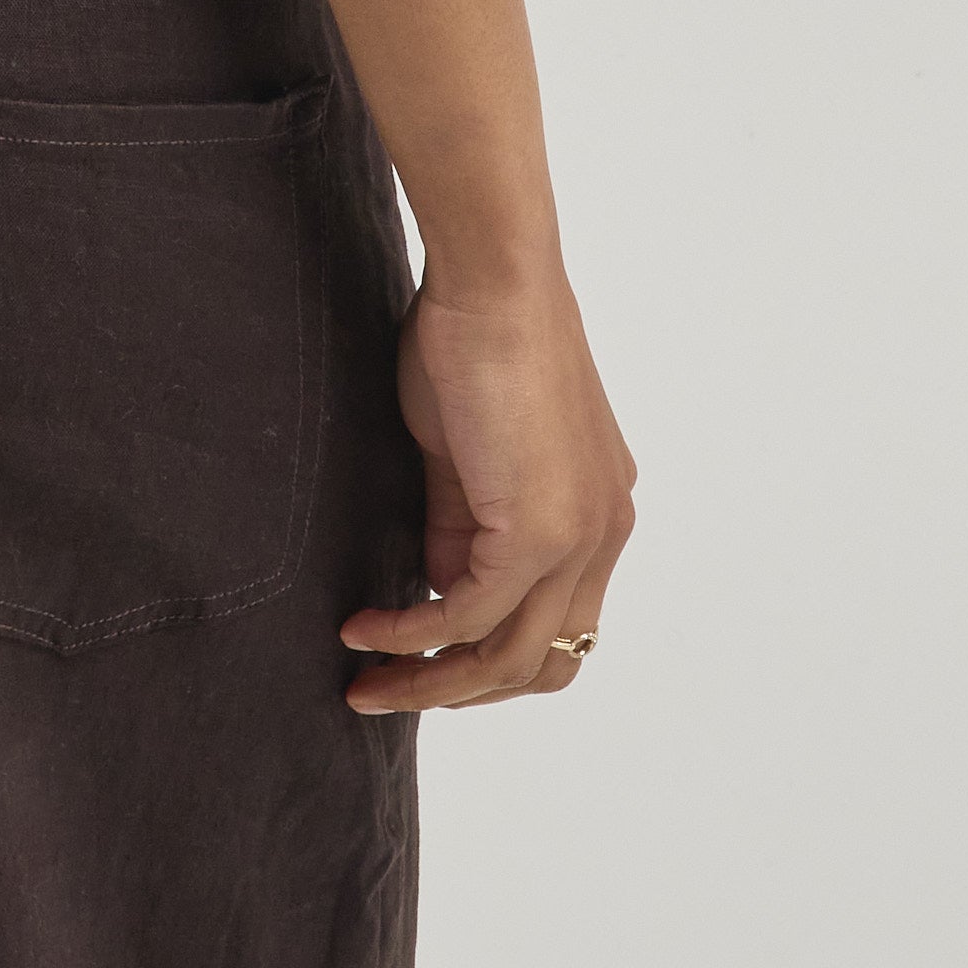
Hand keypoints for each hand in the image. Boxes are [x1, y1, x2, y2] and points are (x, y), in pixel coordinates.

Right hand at [341, 270, 633, 710]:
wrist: (492, 278)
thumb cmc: (471, 334)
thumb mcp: (464, 450)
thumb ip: (460, 522)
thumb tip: (435, 588)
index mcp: (597, 509)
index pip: (558, 623)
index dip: (491, 654)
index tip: (424, 657)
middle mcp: (603, 531)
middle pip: (543, 662)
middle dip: (462, 689)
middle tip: (389, 688)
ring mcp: (578, 536)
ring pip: (509, 657)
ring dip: (431, 682)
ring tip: (366, 682)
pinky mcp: (538, 531)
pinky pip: (467, 616)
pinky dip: (412, 635)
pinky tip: (364, 628)